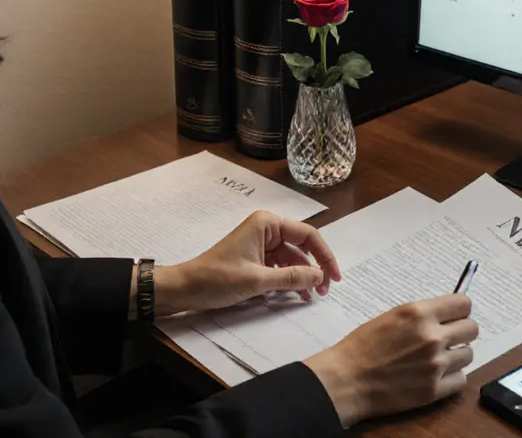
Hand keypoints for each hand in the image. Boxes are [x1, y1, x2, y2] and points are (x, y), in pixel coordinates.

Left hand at [155, 210, 342, 315]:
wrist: (187, 288)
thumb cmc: (217, 279)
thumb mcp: (257, 280)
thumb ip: (291, 278)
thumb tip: (320, 276)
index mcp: (267, 223)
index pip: (308, 235)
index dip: (325, 256)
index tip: (334, 277)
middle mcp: (266, 229)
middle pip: (302, 247)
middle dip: (314, 268)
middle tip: (323, 292)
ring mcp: (261, 244)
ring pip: (292, 259)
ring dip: (302, 277)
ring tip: (311, 297)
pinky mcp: (256, 259)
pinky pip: (280, 267)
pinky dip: (289, 281)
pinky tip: (296, 295)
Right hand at [303, 294, 477, 426]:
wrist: (346, 380)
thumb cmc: (362, 347)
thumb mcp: (392, 317)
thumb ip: (422, 315)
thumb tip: (447, 314)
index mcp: (419, 314)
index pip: (464, 304)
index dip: (460, 309)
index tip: (455, 315)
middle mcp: (432, 337)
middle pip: (472, 329)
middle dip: (462, 332)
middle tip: (448, 337)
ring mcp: (435, 365)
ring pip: (468, 354)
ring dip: (456, 355)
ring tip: (436, 358)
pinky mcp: (434, 390)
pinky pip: (461, 379)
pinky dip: (452, 377)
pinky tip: (435, 375)